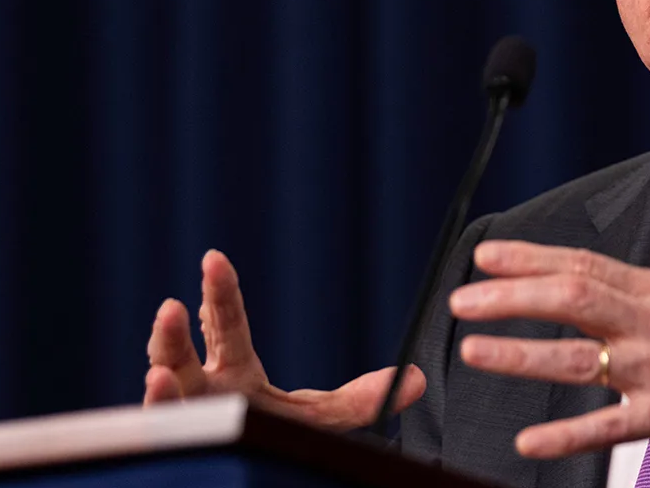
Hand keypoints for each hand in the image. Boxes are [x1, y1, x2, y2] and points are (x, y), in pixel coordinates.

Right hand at [144, 249, 426, 430]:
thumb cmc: (271, 438)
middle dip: (173, 335)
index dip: (220, 294)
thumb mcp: (320, 419)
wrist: (246, 475)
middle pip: (179, 359)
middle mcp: (201, 394)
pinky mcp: (177, 453)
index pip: (226, 326)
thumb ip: (360, 401)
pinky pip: (163, 446)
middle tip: (172, 305)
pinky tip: (156, 422)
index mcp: (234, 373)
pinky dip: (158, 431)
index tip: (214, 258)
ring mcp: (183, 425)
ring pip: (162, 405)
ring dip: (157, 391)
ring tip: (156, 374)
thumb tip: (418, 379)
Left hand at [448, 241, 649, 483]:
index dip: (533, 258)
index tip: (488, 256)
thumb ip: (639, 306)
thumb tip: (585, 293)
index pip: (587, 265)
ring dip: (522, 354)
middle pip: (576, 297)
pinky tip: (530, 440)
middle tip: (465, 299)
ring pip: (583, 357)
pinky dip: (567, 434)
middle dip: (514, 296)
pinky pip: (613, 424)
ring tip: (474, 352)